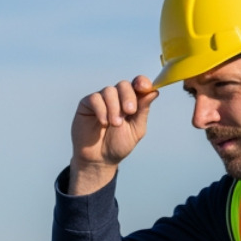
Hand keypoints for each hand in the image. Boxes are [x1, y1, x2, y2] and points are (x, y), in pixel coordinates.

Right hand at [69, 75, 157, 194]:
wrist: (99, 159)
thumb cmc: (119, 144)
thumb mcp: (136, 129)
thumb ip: (143, 110)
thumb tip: (153, 91)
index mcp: (131, 101)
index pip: (138, 84)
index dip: (142, 82)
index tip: (144, 87)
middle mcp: (117, 97)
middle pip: (124, 85)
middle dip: (128, 97)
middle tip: (129, 111)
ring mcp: (102, 99)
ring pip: (109, 91)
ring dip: (114, 107)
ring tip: (115, 124)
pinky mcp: (87, 104)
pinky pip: (95, 98)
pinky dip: (101, 109)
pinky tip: (104, 122)